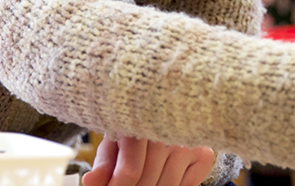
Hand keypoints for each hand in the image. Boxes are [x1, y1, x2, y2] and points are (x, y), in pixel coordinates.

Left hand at [82, 136, 214, 185]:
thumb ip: (103, 165)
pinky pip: (187, 184)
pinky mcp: (203, 152)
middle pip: (147, 181)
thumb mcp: (114, 144)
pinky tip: (165, 176)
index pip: (130, 170)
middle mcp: (166, 129)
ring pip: (166, 185)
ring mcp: (187, 141)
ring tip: (145, 181)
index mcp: (139, 123)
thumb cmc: (135, 132)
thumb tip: (90, 182)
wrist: (166, 116)